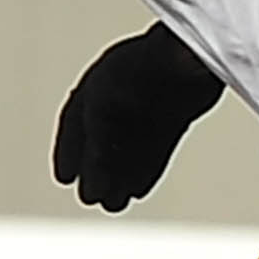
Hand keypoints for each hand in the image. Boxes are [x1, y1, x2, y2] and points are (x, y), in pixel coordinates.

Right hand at [50, 24, 222, 212]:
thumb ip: (98, 152)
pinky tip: (139, 192)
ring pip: (129, 145)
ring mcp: (150, 102)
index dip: (69, 152)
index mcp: (101, 81)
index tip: (64, 178)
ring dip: (120, 175)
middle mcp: (123, 92)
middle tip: (90, 198)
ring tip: (114, 204)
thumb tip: (93, 192)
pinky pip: (154, 146)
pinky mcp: (175, 113)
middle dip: (95, 170)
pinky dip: (146, 169)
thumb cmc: (146, 73)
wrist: (194, 54)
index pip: (77, 119)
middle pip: (103, 137)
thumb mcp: (108, 111)